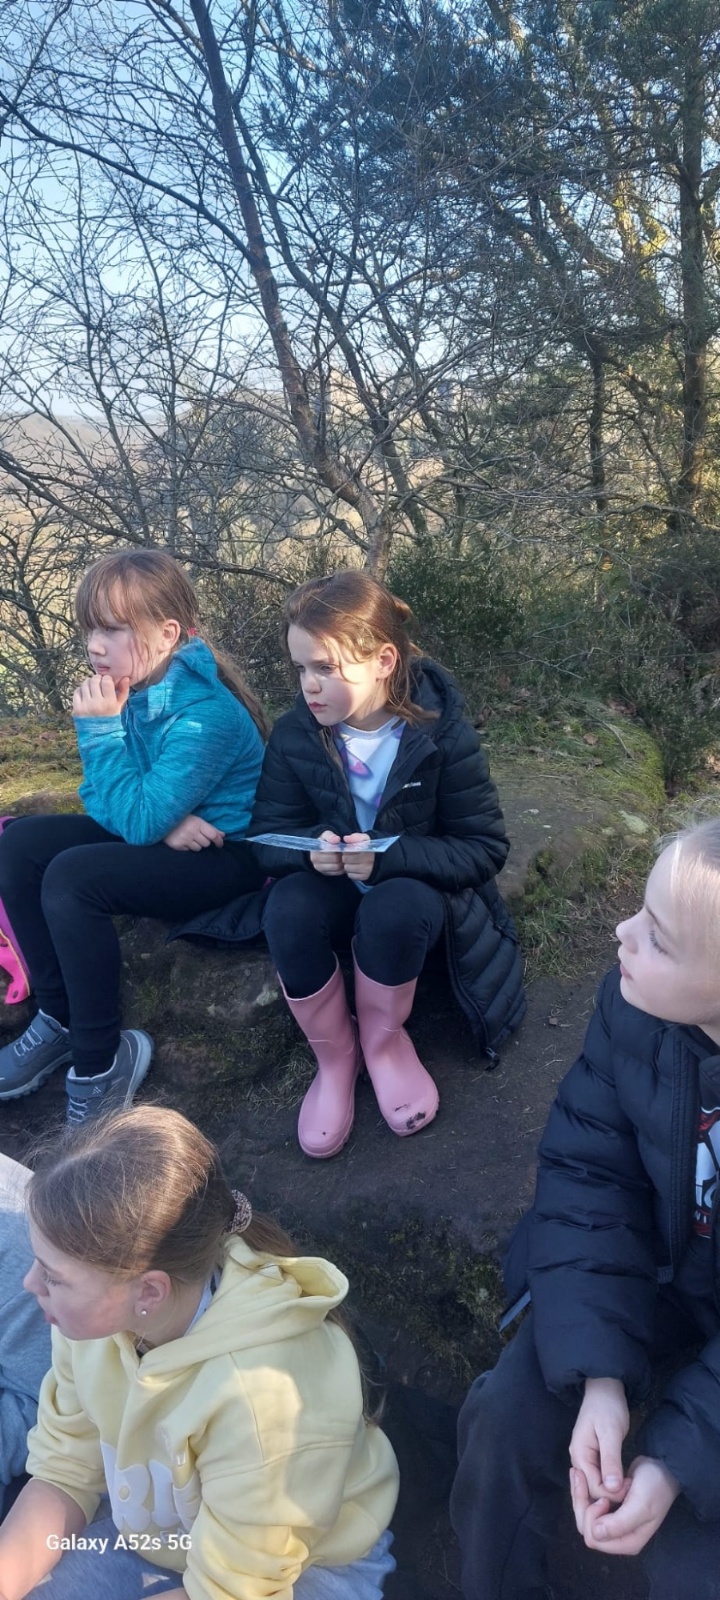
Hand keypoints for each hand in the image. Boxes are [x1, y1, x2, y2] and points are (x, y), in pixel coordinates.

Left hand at [72, 672, 130, 717]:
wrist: (98, 735)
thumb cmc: (110, 718)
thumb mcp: (119, 706)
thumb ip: (123, 691)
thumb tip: (125, 678)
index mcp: (109, 703)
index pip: (106, 681)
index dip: (107, 679)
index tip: (107, 682)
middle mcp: (97, 703)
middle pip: (94, 680)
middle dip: (97, 679)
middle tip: (99, 683)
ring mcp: (85, 705)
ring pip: (85, 684)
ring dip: (89, 683)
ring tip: (93, 688)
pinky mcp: (77, 708)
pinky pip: (77, 691)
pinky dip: (81, 690)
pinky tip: (86, 693)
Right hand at [164, 814, 224, 850]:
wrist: (163, 820)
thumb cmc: (183, 819)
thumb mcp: (197, 820)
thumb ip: (210, 828)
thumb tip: (223, 835)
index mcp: (198, 823)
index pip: (213, 835)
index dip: (219, 841)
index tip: (220, 844)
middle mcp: (192, 832)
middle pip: (206, 843)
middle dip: (205, 841)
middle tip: (200, 836)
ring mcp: (184, 840)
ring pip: (198, 848)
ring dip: (197, 845)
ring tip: (191, 838)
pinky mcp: (177, 846)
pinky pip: (189, 850)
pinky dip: (188, 847)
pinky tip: (184, 840)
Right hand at [310, 830, 343, 874]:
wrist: (319, 848)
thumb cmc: (325, 841)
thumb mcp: (327, 835)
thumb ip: (331, 836)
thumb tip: (336, 839)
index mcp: (316, 850)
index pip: (331, 852)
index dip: (339, 850)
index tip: (341, 847)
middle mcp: (315, 860)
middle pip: (335, 861)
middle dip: (341, 857)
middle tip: (344, 853)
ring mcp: (319, 868)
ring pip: (337, 868)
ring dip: (342, 863)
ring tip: (343, 857)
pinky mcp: (324, 873)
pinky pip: (337, 873)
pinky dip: (341, 869)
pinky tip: (341, 863)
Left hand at [341, 833, 374, 882]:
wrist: (381, 859)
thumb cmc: (369, 847)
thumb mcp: (365, 839)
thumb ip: (356, 837)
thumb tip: (346, 838)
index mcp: (366, 850)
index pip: (348, 850)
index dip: (347, 849)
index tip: (350, 849)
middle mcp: (367, 861)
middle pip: (345, 859)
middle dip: (346, 857)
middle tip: (351, 856)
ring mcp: (366, 870)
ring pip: (347, 868)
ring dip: (348, 865)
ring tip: (353, 862)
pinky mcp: (364, 877)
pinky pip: (351, 875)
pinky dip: (351, 872)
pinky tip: (356, 868)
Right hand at [570, 1376, 630, 1501]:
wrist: (605, 1388)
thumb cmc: (608, 1407)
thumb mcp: (611, 1432)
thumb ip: (611, 1460)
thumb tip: (612, 1488)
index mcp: (579, 1454)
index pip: (593, 1486)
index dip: (612, 1494)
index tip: (631, 1491)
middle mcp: (579, 1459)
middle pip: (592, 1489)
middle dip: (611, 1494)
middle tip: (633, 1489)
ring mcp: (585, 1458)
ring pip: (596, 1484)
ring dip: (612, 1490)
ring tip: (631, 1486)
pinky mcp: (594, 1456)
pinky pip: (600, 1476)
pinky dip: (612, 1482)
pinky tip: (625, 1481)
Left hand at [571, 1455, 679, 1554]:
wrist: (663, 1467)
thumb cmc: (655, 1486)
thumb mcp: (641, 1505)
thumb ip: (620, 1523)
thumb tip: (596, 1534)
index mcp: (627, 1542)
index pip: (594, 1539)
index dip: (592, 1517)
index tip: (604, 1497)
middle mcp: (618, 1537)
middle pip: (585, 1528)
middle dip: (581, 1503)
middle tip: (584, 1478)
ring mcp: (612, 1523)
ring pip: (584, 1515)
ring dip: (579, 1494)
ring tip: (580, 1473)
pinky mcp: (608, 1510)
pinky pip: (587, 1504)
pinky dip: (582, 1490)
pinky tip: (580, 1474)